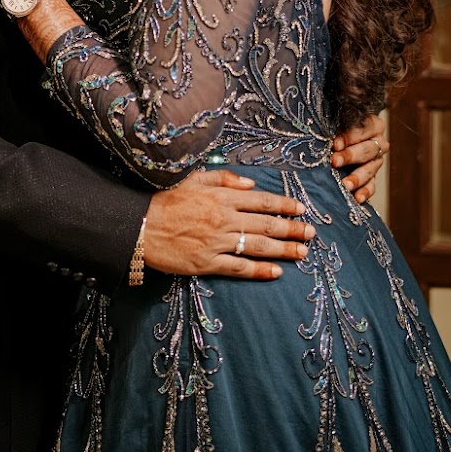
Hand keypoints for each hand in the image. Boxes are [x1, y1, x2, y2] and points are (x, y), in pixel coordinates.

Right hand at [144, 170, 313, 280]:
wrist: (139, 226)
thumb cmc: (165, 199)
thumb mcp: (194, 179)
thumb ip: (224, 179)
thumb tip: (252, 184)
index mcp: (222, 197)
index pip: (262, 200)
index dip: (285, 204)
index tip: (301, 209)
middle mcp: (224, 219)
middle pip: (266, 224)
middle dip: (292, 229)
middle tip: (311, 233)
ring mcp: (217, 243)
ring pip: (258, 246)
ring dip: (283, 249)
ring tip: (303, 252)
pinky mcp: (207, 263)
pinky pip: (238, 268)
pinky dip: (259, 271)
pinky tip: (276, 272)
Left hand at [332, 112, 387, 204]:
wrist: (347, 138)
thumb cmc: (340, 126)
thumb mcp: (339, 121)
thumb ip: (334, 124)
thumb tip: (320, 130)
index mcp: (374, 125)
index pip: (363, 129)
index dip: (349, 137)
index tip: (335, 144)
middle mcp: (379, 143)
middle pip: (367, 150)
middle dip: (350, 156)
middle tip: (335, 162)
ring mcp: (377, 161)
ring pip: (370, 169)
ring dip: (357, 177)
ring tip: (346, 185)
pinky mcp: (373, 177)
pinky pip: (372, 186)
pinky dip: (365, 192)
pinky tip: (357, 198)